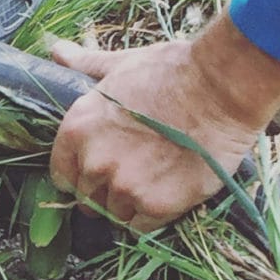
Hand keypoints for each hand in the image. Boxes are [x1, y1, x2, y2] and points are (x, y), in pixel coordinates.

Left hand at [48, 12, 279, 230]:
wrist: (222, 87)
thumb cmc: (173, 70)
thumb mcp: (122, 65)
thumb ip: (86, 65)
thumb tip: (56, 51)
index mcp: (77, 130)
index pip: (61, 174)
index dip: (80, 174)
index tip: (100, 169)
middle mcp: (94, 162)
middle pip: (87, 198)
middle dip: (106, 190)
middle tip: (136, 173)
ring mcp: (123, 186)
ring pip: (114, 214)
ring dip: (130, 204)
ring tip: (155, 181)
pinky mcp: (155, 205)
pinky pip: (141, 227)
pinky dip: (152, 216)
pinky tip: (168, 194)